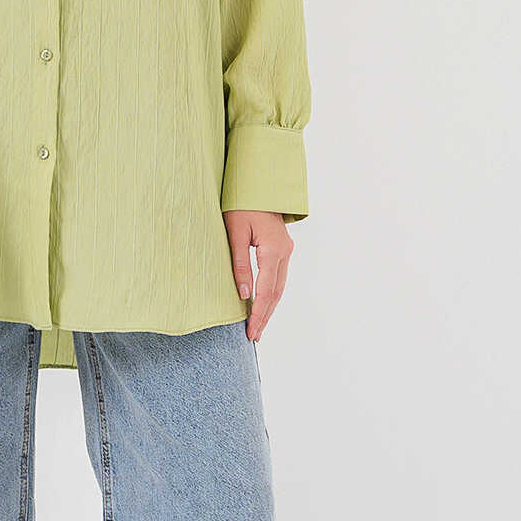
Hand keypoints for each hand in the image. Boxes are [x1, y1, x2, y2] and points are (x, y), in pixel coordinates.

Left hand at [222, 210, 293, 343]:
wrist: (256, 183)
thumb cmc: (241, 204)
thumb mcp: (234, 232)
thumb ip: (239, 264)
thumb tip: (243, 295)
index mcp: (273, 249)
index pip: (266, 291)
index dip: (258, 313)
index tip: (250, 331)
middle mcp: (284, 252)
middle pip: (276, 293)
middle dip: (265, 316)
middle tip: (254, 337)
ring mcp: (286, 250)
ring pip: (279, 286)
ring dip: (269, 307)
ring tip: (258, 326)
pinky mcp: (282, 248)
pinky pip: (278, 277)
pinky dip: (271, 293)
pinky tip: (263, 304)